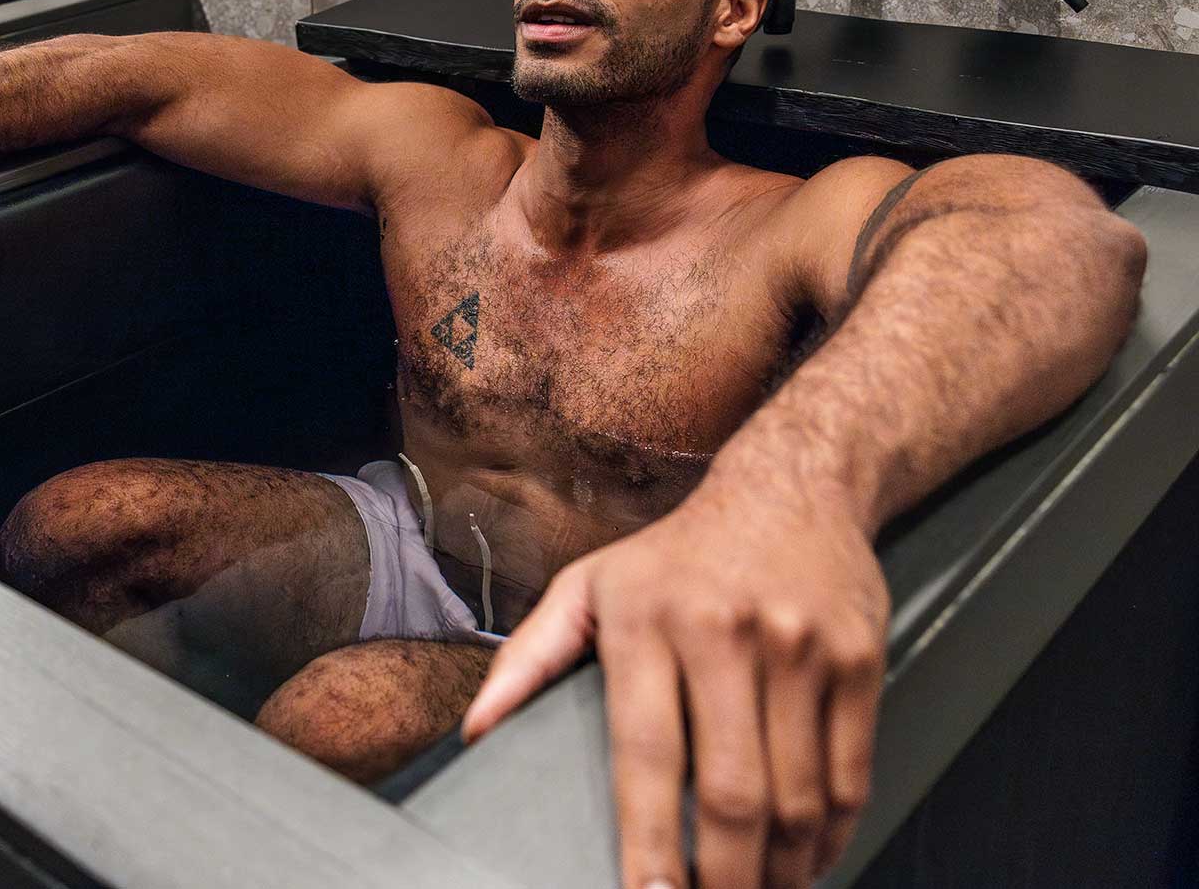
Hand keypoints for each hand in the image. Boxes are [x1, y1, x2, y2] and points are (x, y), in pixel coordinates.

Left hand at [463, 476, 887, 888]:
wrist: (793, 486)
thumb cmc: (676, 554)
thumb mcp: (588, 586)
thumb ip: (529, 659)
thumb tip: (476, 729)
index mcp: (645, 620)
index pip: (646, 755)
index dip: (648, 841)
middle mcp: (724, 633)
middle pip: (732, 792)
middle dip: (723, 879)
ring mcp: (799, 648)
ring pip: (797, 798)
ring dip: (781, 870)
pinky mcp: (859, 661)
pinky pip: (849, 776)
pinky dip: (829, 835)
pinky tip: (807, 857)